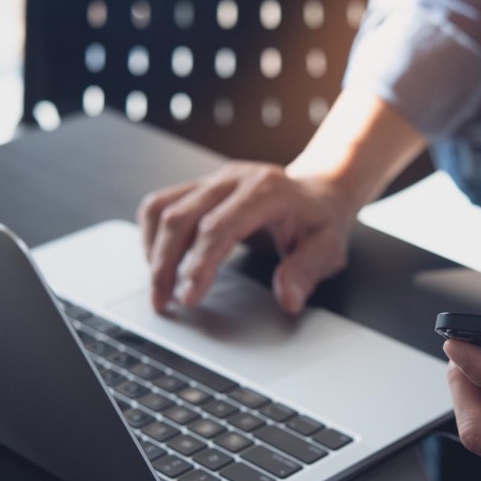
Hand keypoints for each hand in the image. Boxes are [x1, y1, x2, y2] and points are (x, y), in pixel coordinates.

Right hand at [137, 162, 358, 314]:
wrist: (318, 190)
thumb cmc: (320, 221)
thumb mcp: (327, 249)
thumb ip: (306, 272)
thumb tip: (288, 299)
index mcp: (267, 190)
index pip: (219, 226)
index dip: (200, 263)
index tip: (188, 296)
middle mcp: (235, 179)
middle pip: (181, 217)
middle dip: (166, 264)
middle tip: (164, 302)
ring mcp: (214, 179)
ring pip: (163, 208)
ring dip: (153, 251)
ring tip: (158, 288)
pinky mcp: (200, 186)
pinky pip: (161, 204)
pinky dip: (152, 235)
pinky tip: (159, 262)